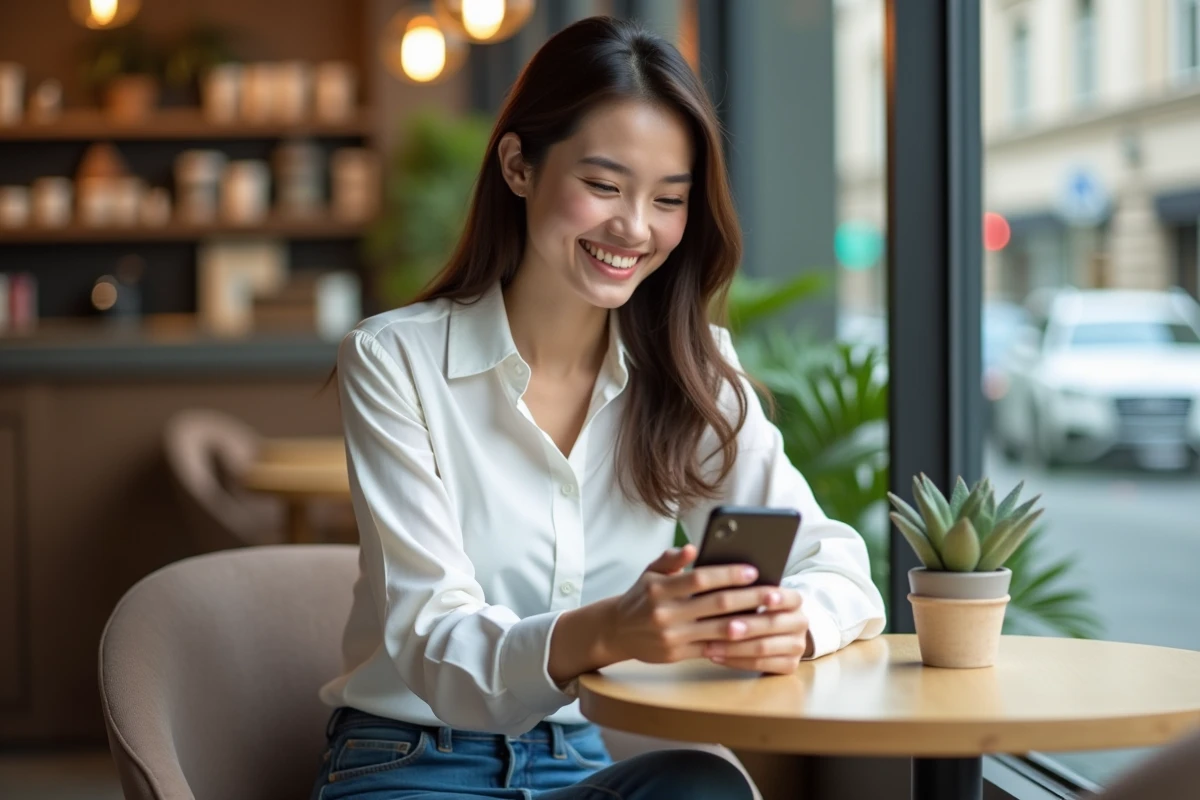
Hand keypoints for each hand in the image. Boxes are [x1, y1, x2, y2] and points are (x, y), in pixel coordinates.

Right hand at [599, 545, 795, 664]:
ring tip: (770, 617)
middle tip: (773, 593)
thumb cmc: (640, 597)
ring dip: (747, 623)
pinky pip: (710, 649)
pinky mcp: (676, 654)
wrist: (616, 631)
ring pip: (717, 629)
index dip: (728, 574)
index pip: (700, 578)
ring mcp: (671, 636)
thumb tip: (692, 547)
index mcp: (660, 588)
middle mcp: (665, 612)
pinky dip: (731, 643)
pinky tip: (751, 637)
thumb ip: (670, 559)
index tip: (752, 571)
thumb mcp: (649, 573)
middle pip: (716, 604)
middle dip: (749, 598)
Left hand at [702, 588, 811, 674]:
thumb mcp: (757, 596)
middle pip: (772, 624)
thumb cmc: (757, 608)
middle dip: (747, 626)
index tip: (764, 598)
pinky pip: (759, 665)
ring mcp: (797, 646)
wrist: (778, 632)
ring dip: (734, 648)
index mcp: (795, 601)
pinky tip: (716, 657)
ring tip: (710, 646)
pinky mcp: (790, 666)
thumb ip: (745, 591)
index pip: (788, 598)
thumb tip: (719, 581)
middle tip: (725, 628)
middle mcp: (800, 623)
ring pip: (763, 648)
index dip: (776, 598)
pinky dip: (735, 661)